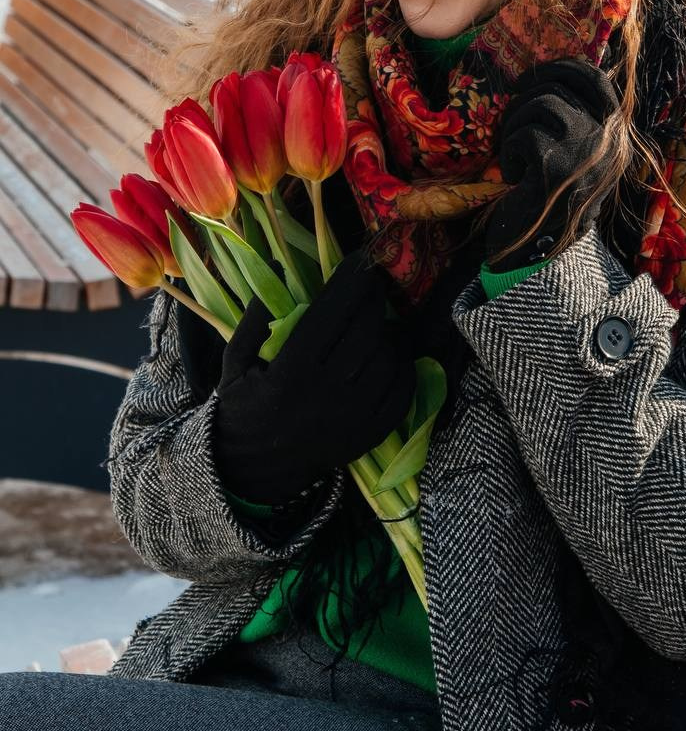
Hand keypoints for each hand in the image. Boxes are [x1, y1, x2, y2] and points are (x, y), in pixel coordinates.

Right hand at [211, 251, 416, 503]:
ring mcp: (353, 419)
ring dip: (389, 332)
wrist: (254, 469)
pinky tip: (391, 353)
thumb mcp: (236, 359)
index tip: (359, 260)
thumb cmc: (244, 404)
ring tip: (377, 321)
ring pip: (389, 359)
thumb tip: (279, 263)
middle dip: (373, 300)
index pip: (333, 313)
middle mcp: (327, 396)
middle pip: (367, 331)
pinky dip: (404, 366)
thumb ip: (257, 314)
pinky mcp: (370, 436)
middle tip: (372, 285)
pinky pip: (402, 393)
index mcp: (290, 373)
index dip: (351, 280)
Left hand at [485, 58, 619, 272]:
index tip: (530, 77)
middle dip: (525, 98)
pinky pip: (523, 134)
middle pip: (560, 87)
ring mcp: (586, 153)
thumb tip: (552, 74)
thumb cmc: (550, 200)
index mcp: (617, 136)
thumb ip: (576, 119)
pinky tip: (515, 177)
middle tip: (509, 118)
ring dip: (514, 126)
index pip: (595, 79)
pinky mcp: (556, 165)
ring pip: (540, 104)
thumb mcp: (574, 156)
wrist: (541, 255)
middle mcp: (610, 141)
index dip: (560, 67)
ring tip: (514, 155)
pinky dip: (509, 152)